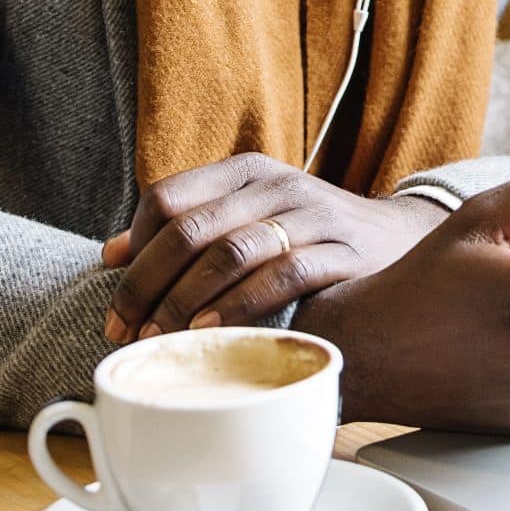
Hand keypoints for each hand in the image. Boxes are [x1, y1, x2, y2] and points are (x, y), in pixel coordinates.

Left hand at [100, 152, 449, 342]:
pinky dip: (241, 304)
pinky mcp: (341, 250)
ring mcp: (310, 215)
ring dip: (186, 300)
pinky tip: (215, 330)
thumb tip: (111, 254)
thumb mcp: (248, 218)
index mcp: (243, 172)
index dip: (133, 252)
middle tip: (125, 332)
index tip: (114, 302)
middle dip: (147, 285)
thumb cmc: (307, 236)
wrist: (397, 238)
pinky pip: (282, 274)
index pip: (166, 198)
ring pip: (229, 251)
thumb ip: (188, 228)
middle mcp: (273, 185)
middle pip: (189, 228)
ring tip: (161, 338)